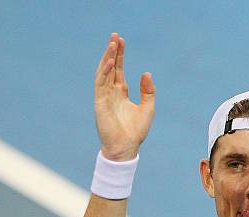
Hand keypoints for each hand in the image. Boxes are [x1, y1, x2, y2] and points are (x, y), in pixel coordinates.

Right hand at [94, 33, 155, 160]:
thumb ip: (148, 91)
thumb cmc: (135, 131)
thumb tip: (146, 73)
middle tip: (115, 36)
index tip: (121, 41)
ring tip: (112, 44)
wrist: (126, 147)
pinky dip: (105, 73)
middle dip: (112, 52)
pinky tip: (110, 62)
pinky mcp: (100, 104)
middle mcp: (111, 92)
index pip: (118, 70)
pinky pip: (100, 85)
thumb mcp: (147, 108)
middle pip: (110, 67)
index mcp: (121, 93)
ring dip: (107, 58)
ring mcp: (104, 97)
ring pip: (104, 73)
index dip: (119, 55)